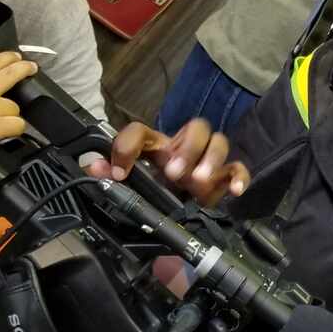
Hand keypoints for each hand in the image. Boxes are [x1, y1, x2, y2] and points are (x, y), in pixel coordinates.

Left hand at [84, 118, 249, 206]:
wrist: (182, 204)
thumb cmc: (156, 187)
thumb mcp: (132, 183)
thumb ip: (110, 174)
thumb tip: (94, 167)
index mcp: (156, 146)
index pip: (141, 132)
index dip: (127, 146)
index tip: (120, 172)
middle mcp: (185, 146)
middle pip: (196, 127)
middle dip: (187, 149)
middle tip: (174, 174)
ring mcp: (207, 160)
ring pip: (219, 141)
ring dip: (210, 160)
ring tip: (198, 182)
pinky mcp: (224, 177)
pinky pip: (238, 169)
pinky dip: (238, 177)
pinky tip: (233, 191)